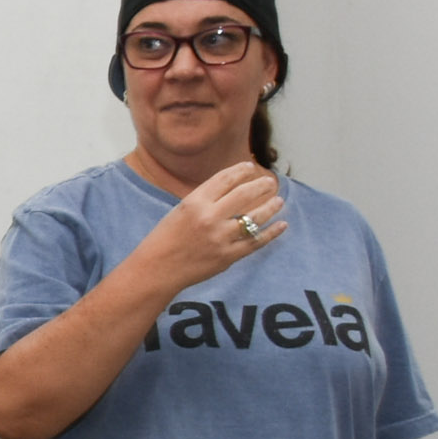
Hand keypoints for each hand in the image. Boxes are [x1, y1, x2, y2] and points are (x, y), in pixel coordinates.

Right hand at [138, 161, 285, 293]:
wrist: (155, 271)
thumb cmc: (164, 240)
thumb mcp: (179, 211)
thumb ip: (204, 201)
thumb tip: (230, 191)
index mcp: (194, 202)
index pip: (225, 179)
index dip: (241, 171)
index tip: (251, 168)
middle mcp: (209, 217)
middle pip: (244, 194)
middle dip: (261, 185)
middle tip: (271, 182)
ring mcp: (220, 238)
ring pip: (254, 218)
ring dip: (270, 207)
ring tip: (279, 200)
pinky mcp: (227, 257)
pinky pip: (255, 242)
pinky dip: (271, 233)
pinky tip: (282, 225)